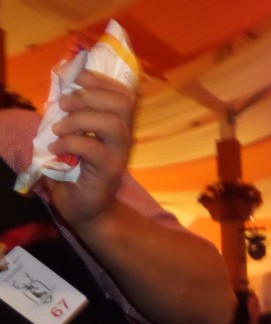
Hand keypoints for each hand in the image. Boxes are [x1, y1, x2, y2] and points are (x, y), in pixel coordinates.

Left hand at [44, 71, 134, 230]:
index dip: (100, 79)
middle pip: (122, 102)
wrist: (86, 207)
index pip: (123, 93)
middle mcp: (124, 137)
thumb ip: (74, 114)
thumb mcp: (75, 135)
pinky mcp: (109, 171)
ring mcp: (119, 154)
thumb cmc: (77, 170)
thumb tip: (61, 88)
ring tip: (57, 129)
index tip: (75, 77)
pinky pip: (92, 148)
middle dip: (88, 95)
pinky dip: (69, 143)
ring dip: (78, 119)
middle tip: (62, 104)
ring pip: (111, 123)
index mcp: (118, 124)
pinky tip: (55, 149)